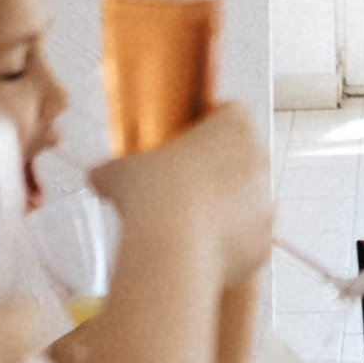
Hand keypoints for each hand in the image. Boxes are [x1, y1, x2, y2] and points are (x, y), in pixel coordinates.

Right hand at [92, 101, 272, 284]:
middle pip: (241, 157)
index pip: (230, 112)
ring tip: (186, 221)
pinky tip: (196, 249)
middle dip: (216, 169)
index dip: (208, 124)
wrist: (175, 249)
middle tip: (181, 182)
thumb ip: (113, 169)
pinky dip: (227, 244)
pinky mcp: (262, 242)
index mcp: (233, 127)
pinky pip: (246, 239)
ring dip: (223, 208)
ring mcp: (264, 204)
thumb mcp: (120, 172)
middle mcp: (258, 161)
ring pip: (246, 201)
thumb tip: (100, 177)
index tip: (185, 139)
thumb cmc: (154, 198)